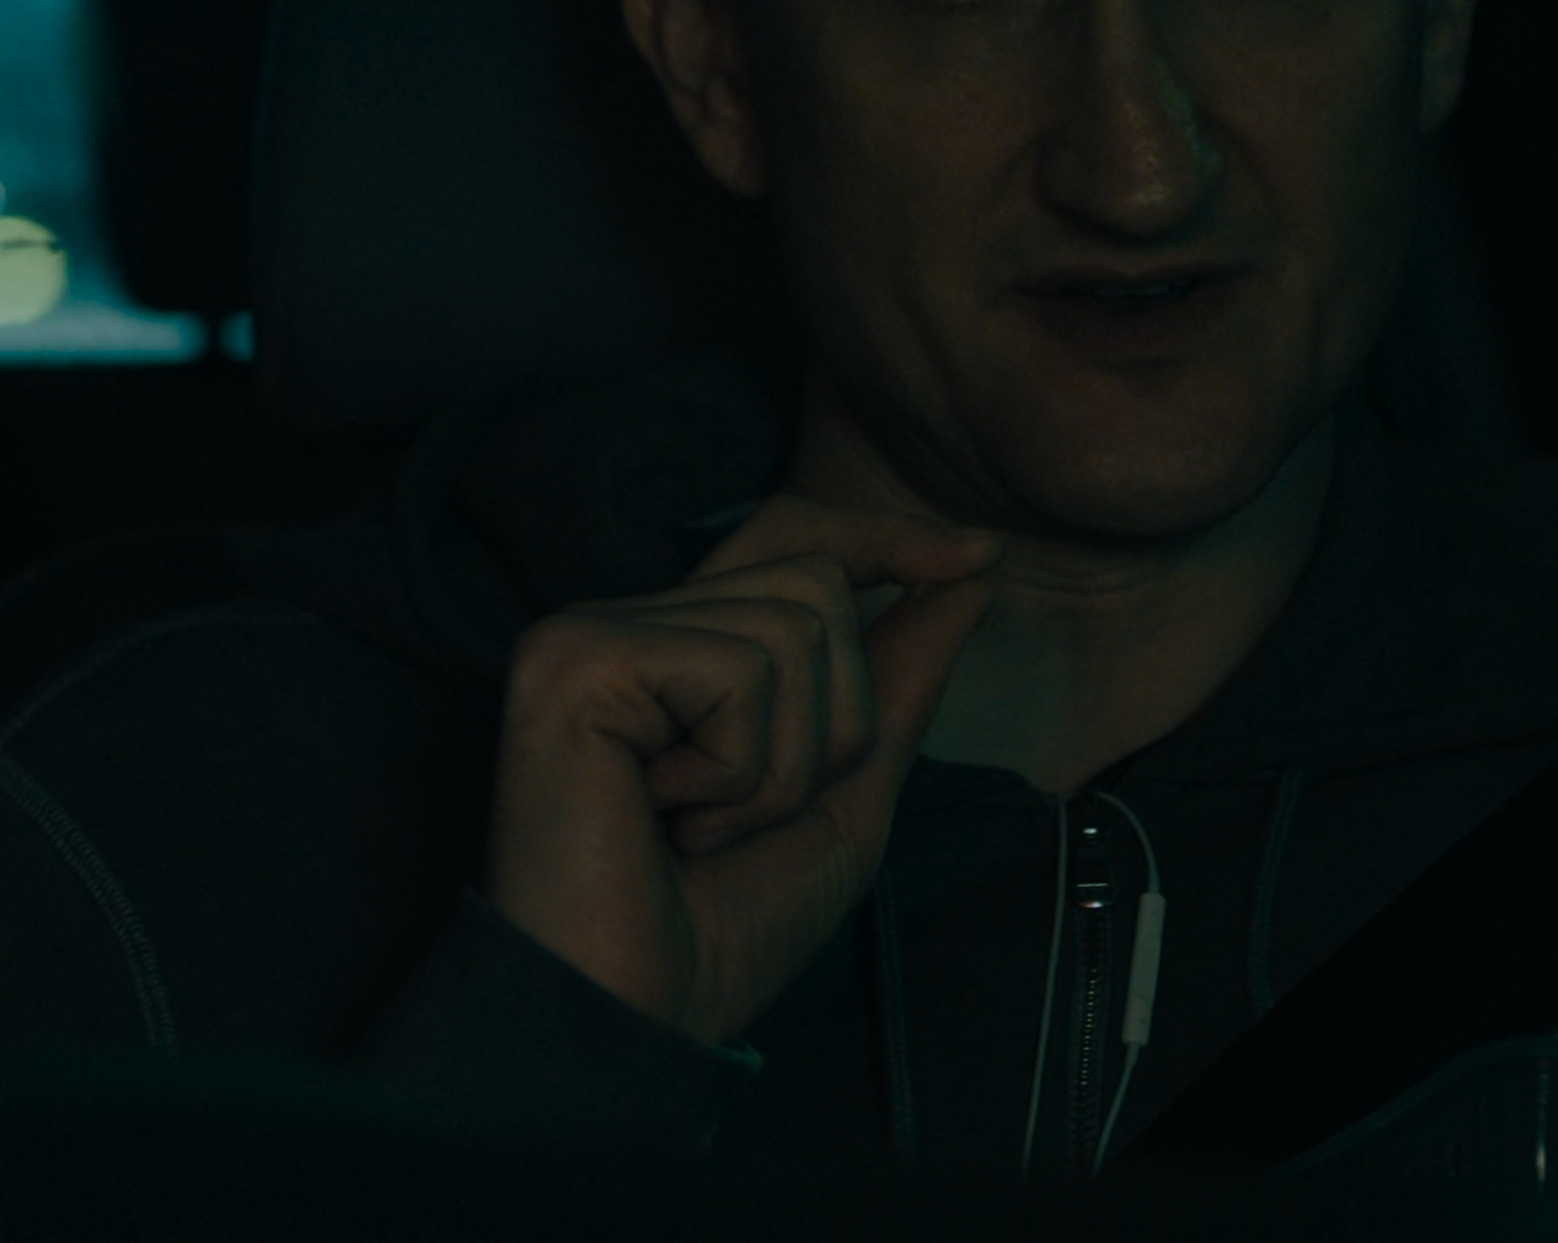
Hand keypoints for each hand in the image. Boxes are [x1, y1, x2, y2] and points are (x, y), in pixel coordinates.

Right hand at [482, 496, 1001, 1044]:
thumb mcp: (844, 799)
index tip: (978, 557)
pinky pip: (741, 672)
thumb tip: (967, 578)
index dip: (880, 538)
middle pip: (813, 583)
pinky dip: (741, 770)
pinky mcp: (578, 660)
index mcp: (675, 649)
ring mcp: (593, 634)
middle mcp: (624, 623)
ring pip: (793, 628)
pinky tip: (667, 813)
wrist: (633, 1019)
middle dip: (835, 721)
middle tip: (745, 814)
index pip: (786, 538)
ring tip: (702, 825)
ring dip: (786, 762)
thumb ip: (897, 687)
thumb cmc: (718, 932)